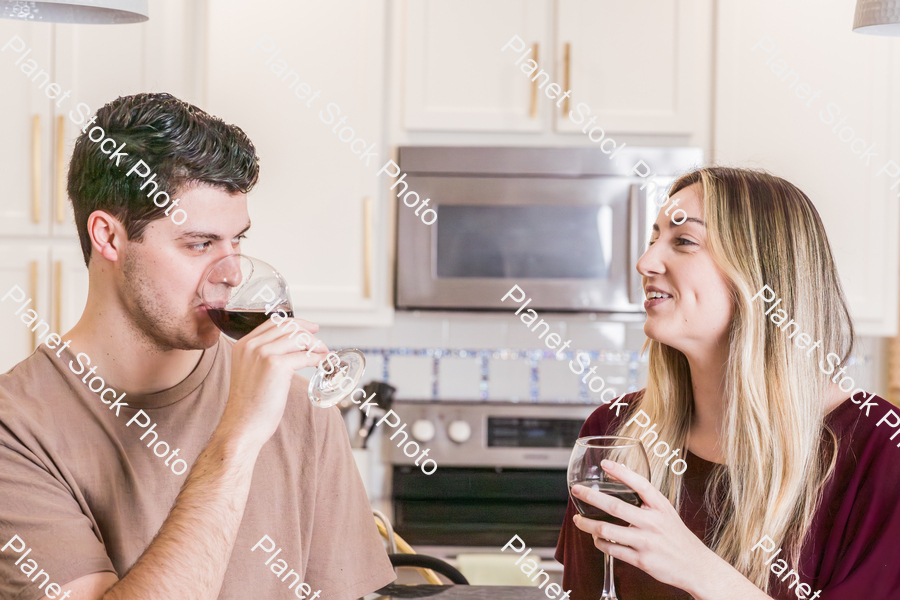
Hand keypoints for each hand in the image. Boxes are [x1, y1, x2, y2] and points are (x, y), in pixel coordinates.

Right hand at [222, 318, 329, 448]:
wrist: (243, 425)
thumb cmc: (250, 406)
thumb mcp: (251, 372)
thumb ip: (263, 357)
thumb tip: (291, 349)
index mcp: (243, 345)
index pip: (274, 323)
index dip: (296, 323)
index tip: (311, 328)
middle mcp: (251, 345)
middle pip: (288, 327)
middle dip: (309, 333)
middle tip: (321, 344)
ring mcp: (263, 354)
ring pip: (298, 338)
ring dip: (316, 345)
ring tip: (324, 355)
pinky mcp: (276, 366)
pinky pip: (305, 356)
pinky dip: (318, 358)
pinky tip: (323, 363)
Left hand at [571, 459, 717, 593]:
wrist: (695, 566)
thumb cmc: (676, 536)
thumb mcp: (666, 511)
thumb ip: (647, 499)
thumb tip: (622, 478)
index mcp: (660, 506)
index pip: (640, 484)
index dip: (622, 472)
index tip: (605, 463)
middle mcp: (653, 522)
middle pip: (616, 506)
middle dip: (591, 497)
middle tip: (577, 491)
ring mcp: (646, 542)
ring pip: (608, 531)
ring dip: (588, 525)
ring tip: (578, 520)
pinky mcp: (641, 560)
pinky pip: (612, 550)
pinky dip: (599, 543)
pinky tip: (595, 538)